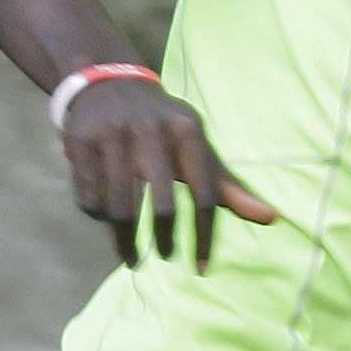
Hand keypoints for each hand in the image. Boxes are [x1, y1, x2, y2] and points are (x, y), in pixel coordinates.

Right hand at [60, 77, 277, 270]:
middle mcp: (151, 130)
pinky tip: (104, 218)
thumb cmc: (163, 126)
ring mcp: (112, 134)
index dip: (204, 236)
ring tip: (132, 256)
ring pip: (118, 208)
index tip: (201, 267)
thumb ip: (228, 185)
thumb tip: (271, 218)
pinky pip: (89, 197)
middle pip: (162, 206)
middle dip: (165, 240)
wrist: (108, 83)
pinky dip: (97, 214)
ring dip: (125, 240)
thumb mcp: (197, 146)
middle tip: (165, 257)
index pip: (204, 194)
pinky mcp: (80, 141)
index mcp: (187, 130)